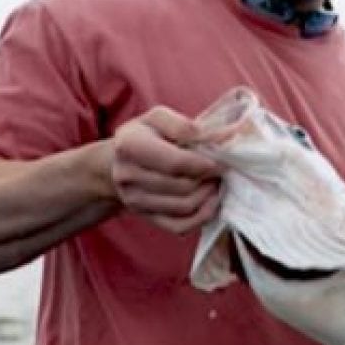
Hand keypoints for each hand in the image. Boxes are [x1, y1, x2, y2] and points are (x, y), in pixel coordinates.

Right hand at [110, 106, 221, 232]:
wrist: (120, 161)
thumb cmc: (146, 135)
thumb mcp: (159, 118)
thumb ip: (186, 125)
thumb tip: (224, 135)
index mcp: (130, 146)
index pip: (175, 163)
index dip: (204, 163)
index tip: (218, 160)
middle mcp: (127, 176)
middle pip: (183, 186)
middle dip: (208, 178)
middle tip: (220, 169)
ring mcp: (135, 201)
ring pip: (185, 207)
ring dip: (208, 195)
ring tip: (214, 181)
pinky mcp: (146, 217)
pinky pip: (180, 226)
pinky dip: (202, 216)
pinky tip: (210, 200)